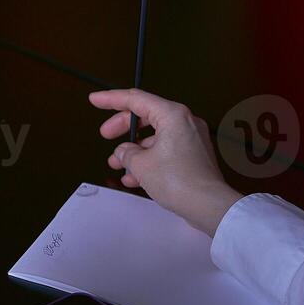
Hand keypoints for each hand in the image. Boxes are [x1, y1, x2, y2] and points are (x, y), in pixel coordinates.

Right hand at [89, 89, 244, 235]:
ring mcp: (192, 139)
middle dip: (123, 128)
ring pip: (155, 137)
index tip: (95, 100)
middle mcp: (185, 122)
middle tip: (105, 136)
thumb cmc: (177, 180)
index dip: (112, 99)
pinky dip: (149, 160)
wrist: (208, 206)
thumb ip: (126, 153)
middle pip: (146, 117)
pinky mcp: (194, 156)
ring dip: (134, 150)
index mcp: (172, 115)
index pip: (136, 99)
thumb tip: (123, 152)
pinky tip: (134, 178)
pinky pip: (166, 151)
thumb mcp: (141, 164)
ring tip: (116, 165)